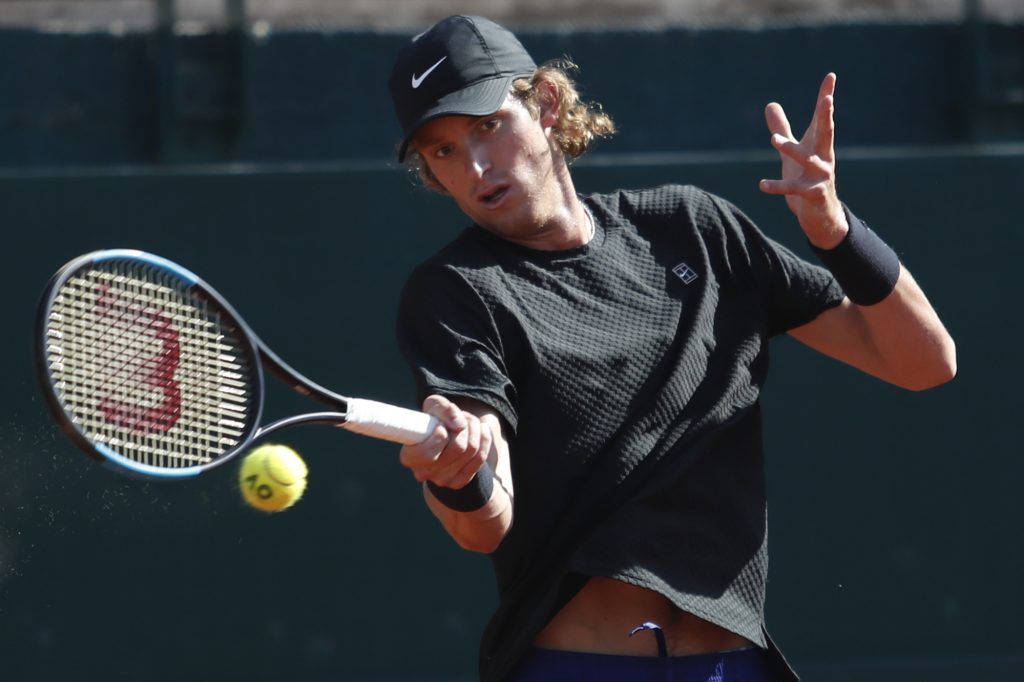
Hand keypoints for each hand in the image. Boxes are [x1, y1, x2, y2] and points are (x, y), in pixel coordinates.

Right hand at [399, 394, 492, 489]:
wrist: (445, 438)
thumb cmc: (433, 421)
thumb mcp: (433, 406)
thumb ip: (443, 409)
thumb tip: (460, 425)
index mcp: (410, 457)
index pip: (428, 453)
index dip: (440, 434)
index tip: (442, 424)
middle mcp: (424, 473)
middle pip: (457, 448)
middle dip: (464, 426)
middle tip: (461, 418)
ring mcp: (442, 480)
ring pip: (471, 450)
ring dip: (474, 429)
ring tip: (469, 421)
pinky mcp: (459, 482)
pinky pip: (480, 458)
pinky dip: (484, 439)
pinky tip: (481, 429)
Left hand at [759, 72, 847, 248]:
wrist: (819, 216)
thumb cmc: (806, 179)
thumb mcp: (791, 152)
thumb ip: (782, 129)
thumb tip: (770, 104)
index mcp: (819, 145)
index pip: (822, 117)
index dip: (826, 96)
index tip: (831, 76)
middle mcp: (824, 157)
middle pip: (827, 132)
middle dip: (827, 116)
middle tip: (828, 100)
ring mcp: (821, 176)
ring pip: (807, 159)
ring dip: (791, 149)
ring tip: (773, 140)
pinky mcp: (813, 195)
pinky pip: (794, 189)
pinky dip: (777, 187)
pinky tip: (761, 184)